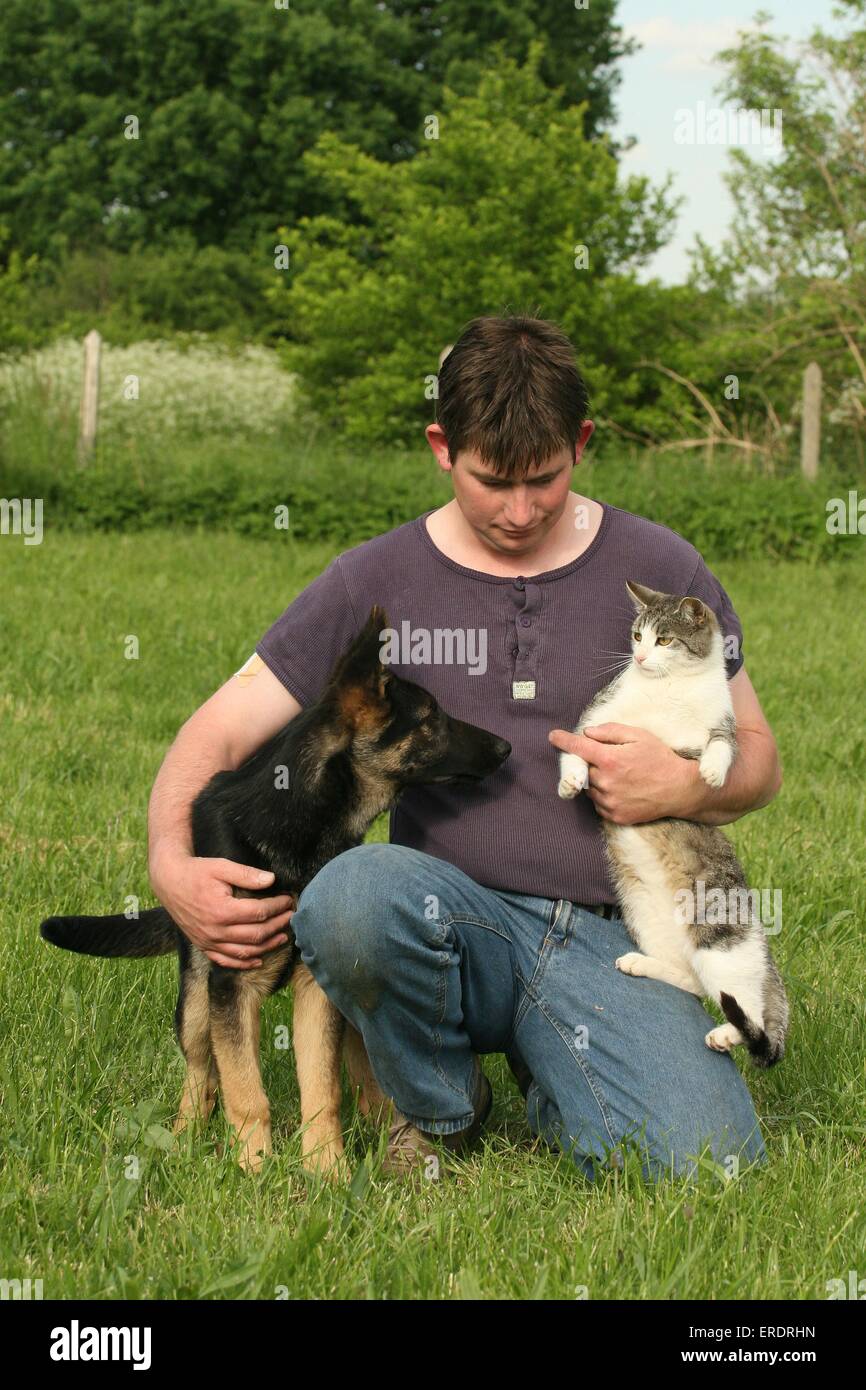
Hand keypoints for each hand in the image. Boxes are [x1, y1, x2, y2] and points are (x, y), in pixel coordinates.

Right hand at [149, 850, 295, 969]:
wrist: (169, 881)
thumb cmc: (196, 872)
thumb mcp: (221, 866)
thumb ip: (246, 874)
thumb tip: (271, 879)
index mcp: (222, 910)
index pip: (259, 913)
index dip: (277, 907)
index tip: (288, 900)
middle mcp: (216, 930)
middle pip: (256, 934)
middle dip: (277, 925)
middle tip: (291, 917)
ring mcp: (208, 941)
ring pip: (245, 952)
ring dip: (267, 946)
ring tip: (283, 937)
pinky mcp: (203, 945)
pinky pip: (225, 960)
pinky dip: (243, 963)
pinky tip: (258, 960)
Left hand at [548, 723, 698, 823]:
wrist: (679, 790)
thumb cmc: (660, 759)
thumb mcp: (638, 736)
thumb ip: (610, 731)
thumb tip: (587, 733)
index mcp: (610, 760)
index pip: (578, 748)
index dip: (563, 740)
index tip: (553, 736)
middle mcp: (606, 782)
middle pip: (584, 769)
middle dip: (591, 762)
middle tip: (610, 759)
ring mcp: (609, 802)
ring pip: (590, 788)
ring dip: (597, 780)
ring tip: (620, 776)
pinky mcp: (615, 816)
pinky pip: (598, 804)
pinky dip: (604, 796)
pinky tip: (622, 790)